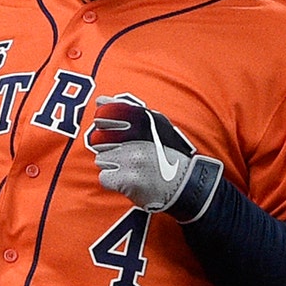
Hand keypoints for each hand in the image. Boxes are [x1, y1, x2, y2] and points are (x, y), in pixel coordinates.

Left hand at [87, 95, 222, 222]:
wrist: (185, 184)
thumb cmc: (166, 153)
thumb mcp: (153, 124)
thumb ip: (125, 109)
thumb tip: (99, 100)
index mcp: (143, 124)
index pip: (103, 117)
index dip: (104, 125)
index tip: (112, 132)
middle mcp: (137, 142)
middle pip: (100, 141)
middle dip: (110, 148)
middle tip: (129, 156)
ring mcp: (132, 162)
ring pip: (101, 159)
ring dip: (112, 165)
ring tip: (131, 168)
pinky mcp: (128, 181)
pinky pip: (104, 177)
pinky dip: (113, 181)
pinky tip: (129, 181)